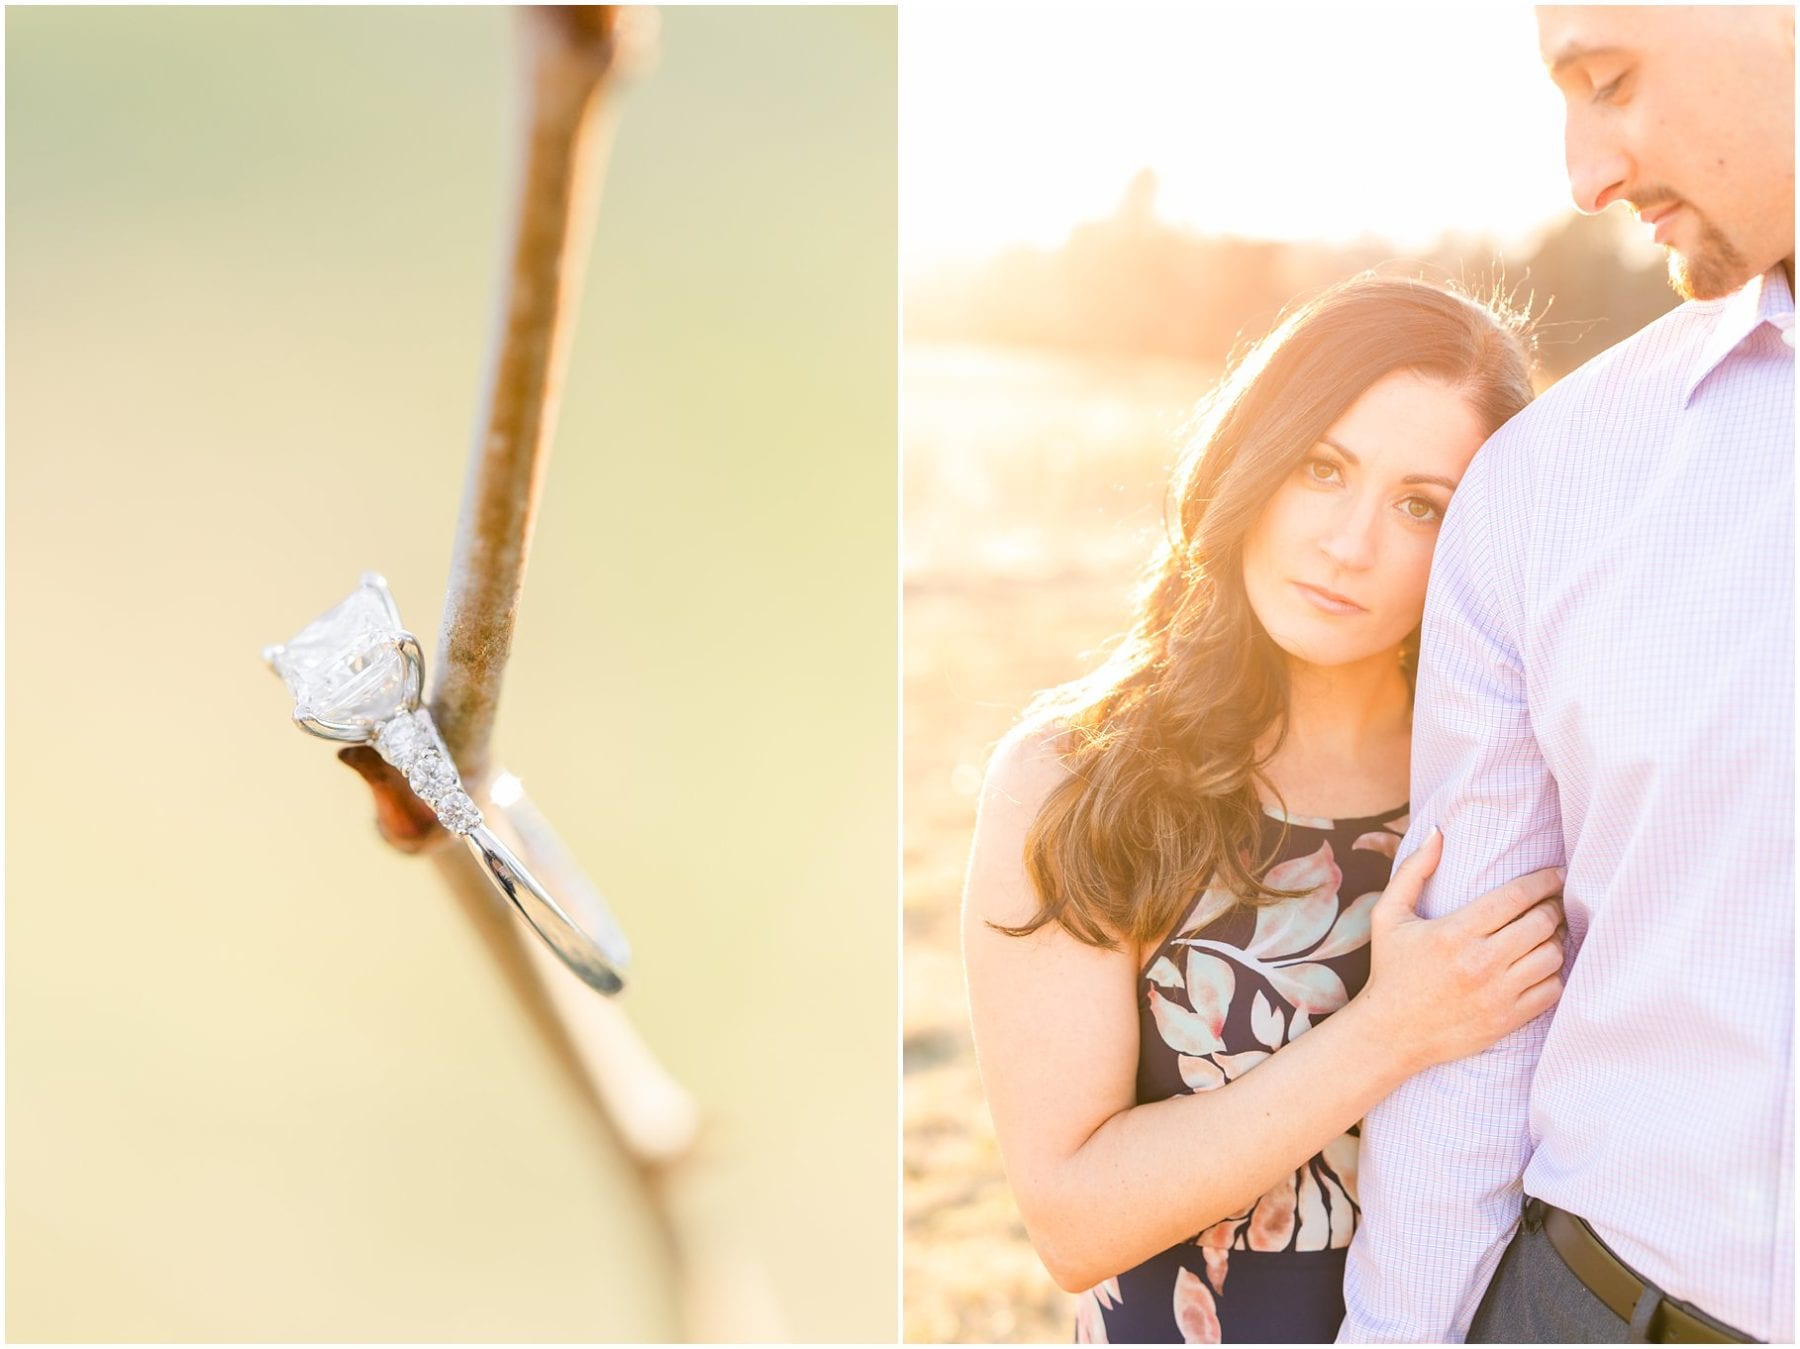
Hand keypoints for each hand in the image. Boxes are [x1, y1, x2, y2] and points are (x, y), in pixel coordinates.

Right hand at [1356, 829, 1565, 1072]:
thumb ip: (1413, 871)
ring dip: (1556, 939)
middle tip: (1554, 902)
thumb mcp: (1389, 916)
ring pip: (1552, 955)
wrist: (1391, 1034)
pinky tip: (1542, 964)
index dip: (1543, 881)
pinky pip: (1552, 989)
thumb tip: (1437, 832)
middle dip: (1554, 907)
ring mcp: (1497, 994)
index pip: (1516, 897)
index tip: (1556, 874)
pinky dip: (1554, 973)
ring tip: (1549, 932)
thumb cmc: (1390, 970)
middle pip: (1541, 923)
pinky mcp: (1508, 1020)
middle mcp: (1480, 963)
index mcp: (1454, 933)